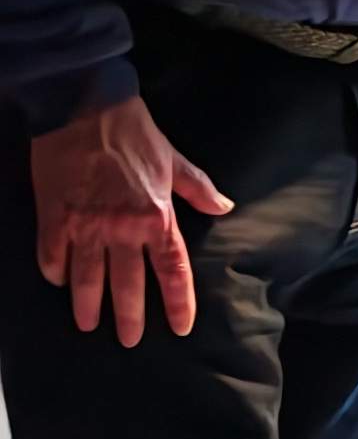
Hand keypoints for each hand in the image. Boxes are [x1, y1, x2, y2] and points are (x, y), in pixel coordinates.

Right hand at [31, 96, 231, 343]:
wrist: (80, 98)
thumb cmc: (128, 125)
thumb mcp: (170, 157)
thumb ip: (196, 186)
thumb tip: (223, 205)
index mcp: (156, 218)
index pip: (172, 272)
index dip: (177, 303)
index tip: (179, 327)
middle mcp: (123, 229)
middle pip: (128, 286)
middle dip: (128, 317)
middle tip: (128, 340)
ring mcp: (86, 224)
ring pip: (88, 278)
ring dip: (87, 304)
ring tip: (87, 324)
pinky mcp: (54, 212)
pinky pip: (52, 252)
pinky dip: (54, 269)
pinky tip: (56, 280)